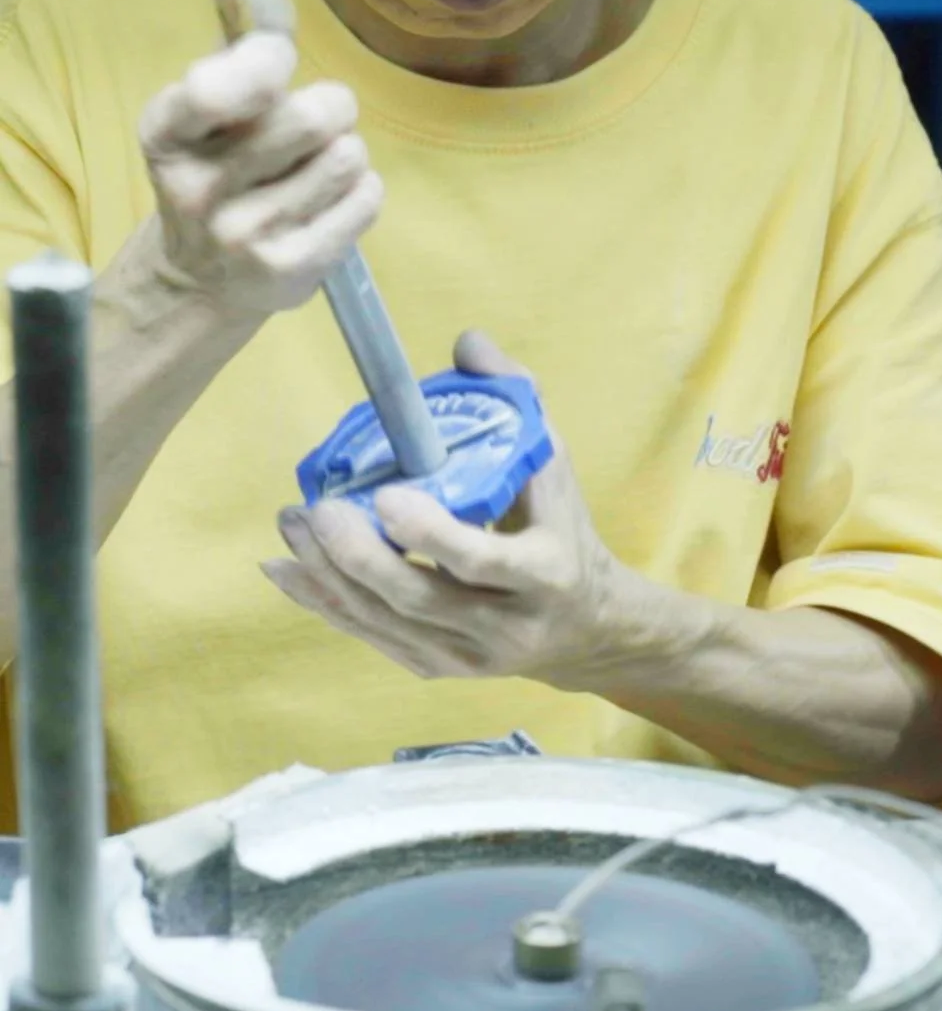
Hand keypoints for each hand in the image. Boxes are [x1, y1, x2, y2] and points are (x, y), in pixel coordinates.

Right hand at [136, 29, 382, 319]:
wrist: (201, 278)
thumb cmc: (217, 171)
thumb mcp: (206, 109)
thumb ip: (240, 44)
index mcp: (167, 134)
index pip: (227, 80)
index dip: (270, 60)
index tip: (273, 69)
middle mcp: (199, 189)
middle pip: (314, 116)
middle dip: (329, 109)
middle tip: (311, 128)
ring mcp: (245, 235)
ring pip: (348, 155)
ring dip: (345, 152)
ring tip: (315, 170)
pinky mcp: (291, 270)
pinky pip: (366, 198)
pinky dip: (360, 192)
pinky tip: (328, 203)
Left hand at [262, 332, 629, 688]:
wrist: (585, 628)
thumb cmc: (562, 530)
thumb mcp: (553, 463)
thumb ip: (513, 398)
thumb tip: (465, 341)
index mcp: (546, 574)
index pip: (483, 561)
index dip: (431, 536)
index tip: (383, 497)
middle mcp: (508, 626)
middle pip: (419, 599)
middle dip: (357, 556)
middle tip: (315, 508)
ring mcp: (469, 657)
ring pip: (386, 622)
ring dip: (328, 576)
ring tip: (291, 524)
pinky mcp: (437, 670)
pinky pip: (371, 637)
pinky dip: (323, 603)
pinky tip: (286, 569)